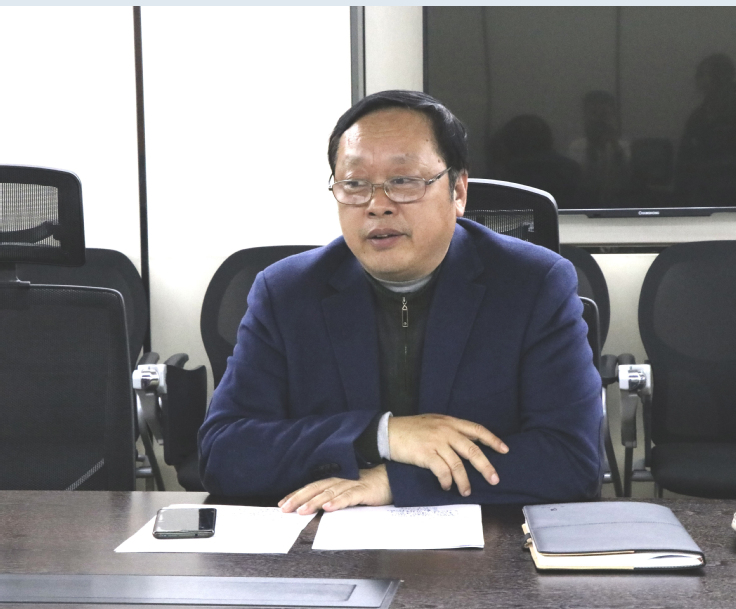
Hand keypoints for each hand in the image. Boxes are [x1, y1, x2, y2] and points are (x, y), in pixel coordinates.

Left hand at [278, 464, 392, 514]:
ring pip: (329, 492)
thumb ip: (334, 498)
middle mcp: (341, 481)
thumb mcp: (348, 492)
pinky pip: (349, 496)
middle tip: (285, 508)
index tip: (282, 503)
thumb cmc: (370, 487)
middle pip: (316, 488)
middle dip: (299, 498)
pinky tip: (329, 508)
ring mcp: (352, 485)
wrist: (393, 479)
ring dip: (315, 501)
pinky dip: (338, 502)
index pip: (312, 487)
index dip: (297, 494)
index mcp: (335, 481)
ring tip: (302, 510)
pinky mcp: (364, 490)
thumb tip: (316, 509)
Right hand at [388, 414, 507, 496]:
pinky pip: (442, 471)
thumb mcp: (433, 423)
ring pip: (458, 464)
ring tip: (466, 491)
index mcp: (449, 422)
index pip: (477, 430)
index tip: (505, 450)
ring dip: (464, 481)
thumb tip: (466, 442)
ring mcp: (436, 442)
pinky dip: (446, 481)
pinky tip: (446, 486)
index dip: (492, 440)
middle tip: (494, 479)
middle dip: (486, 466)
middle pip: (472, 450)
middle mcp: (446, 431)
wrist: (388, 431)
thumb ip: (449, 430)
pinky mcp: (426, 454)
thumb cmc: (410, 429)